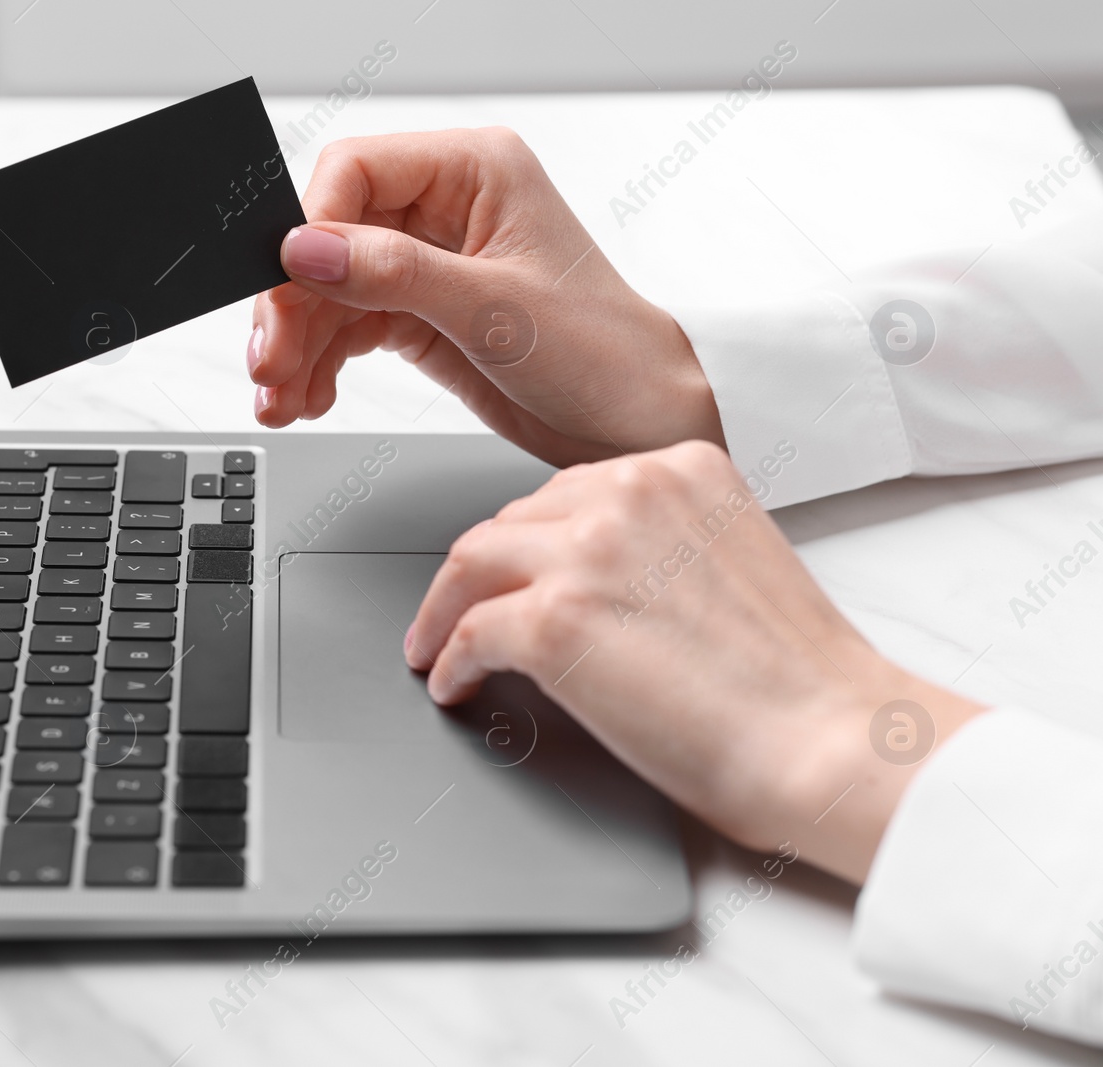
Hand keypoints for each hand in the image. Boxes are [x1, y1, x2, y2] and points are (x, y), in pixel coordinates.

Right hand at [248, 128, 724, 465]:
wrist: (630, 424)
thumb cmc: (601, 353)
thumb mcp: (495, 311)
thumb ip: (395, 275)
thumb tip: (308, 249)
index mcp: (476, 170)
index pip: (356, 171)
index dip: (310, 228)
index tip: (288, 286)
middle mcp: (446, 206)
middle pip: (331, 236)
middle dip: (295, 303)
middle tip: (271, 361)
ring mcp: (429, 260)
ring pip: (330, 289)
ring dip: (298, 344)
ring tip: (282, 398)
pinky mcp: (418, 311)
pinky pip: (347, 327)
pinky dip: (319, 363)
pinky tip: (309, 396)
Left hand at [405, 440, 985, 882]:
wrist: (831, 741)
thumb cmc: (801, 679)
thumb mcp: (734, 561)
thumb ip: (666, 546)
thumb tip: (598, 583)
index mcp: (683, 467)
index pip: (570, 491)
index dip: (530, 539)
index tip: (513, 569)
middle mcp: (631, 490)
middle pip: (512, 522)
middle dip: (482, 571)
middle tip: (460, 608)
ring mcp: (587, 551)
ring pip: (471, 565)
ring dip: (443, 609)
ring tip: (434, 645)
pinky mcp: (553, 620)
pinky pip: (467, 632)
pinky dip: (449, 660)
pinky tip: (454, 683)